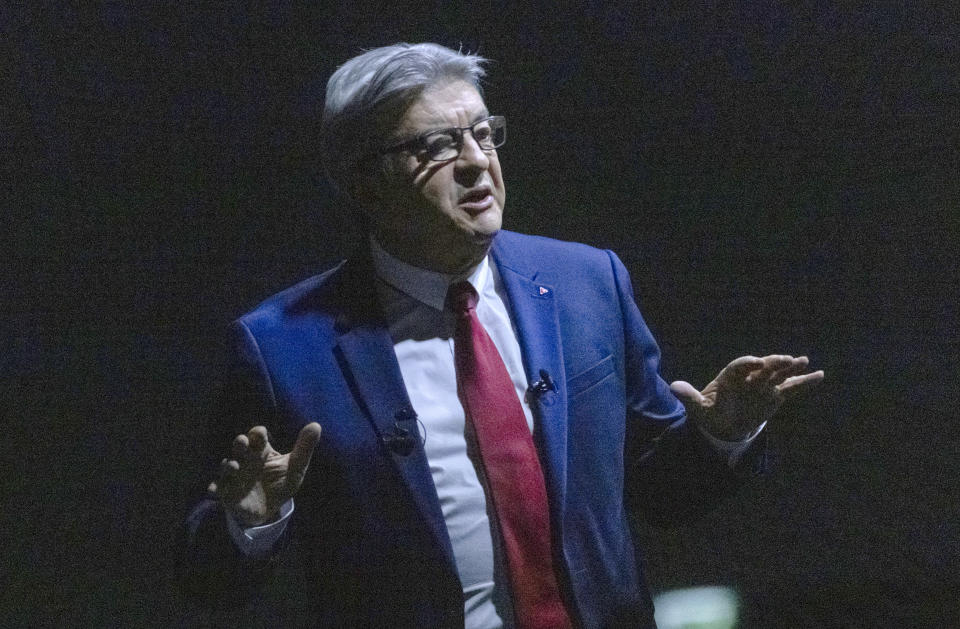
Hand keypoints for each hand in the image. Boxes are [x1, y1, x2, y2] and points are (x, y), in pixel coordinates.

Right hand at [207, 422, 321, 526]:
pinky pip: (217, 488)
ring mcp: (235, 475)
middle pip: (239, 446)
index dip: (257, 434)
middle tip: (242, 443)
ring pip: (226, 465)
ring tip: (234, 467)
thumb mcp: (296, 467)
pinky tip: (214, 490)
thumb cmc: (280, 483)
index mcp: (261, 450)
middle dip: (239, 443)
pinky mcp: (227, 492)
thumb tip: (316, 425)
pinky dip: (215, 488)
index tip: (260, 436)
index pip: (257, 435)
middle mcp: (246, 459)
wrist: (270, 509)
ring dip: (228, 465)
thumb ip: (304, 448)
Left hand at [669, 355, 823, 439]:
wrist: (723, 427)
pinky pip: (791, 388)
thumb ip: (689, 397)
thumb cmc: (710, 415)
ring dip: (790, 368)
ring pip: (778, 375)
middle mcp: (749, 377)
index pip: (739, 366)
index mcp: (730, 377)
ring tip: (803, 361)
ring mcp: (764, 386)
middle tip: (786, 359)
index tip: (756, 361)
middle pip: (762, 367)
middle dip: (773, 363)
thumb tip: (673, 386)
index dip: (747, 363)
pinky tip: (819, 375)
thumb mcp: (698, 409)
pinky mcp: (775, 396)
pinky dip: (804, 382)